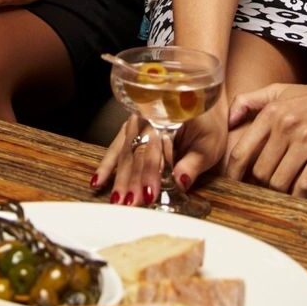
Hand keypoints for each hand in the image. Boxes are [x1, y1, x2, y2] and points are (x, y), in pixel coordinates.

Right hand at [91, 99, 227, 205]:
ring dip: (119, 177)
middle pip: (137, 151)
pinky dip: (106, 165)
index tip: (149, 194)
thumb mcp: (209, 145)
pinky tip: (97, 182)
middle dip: (132, 180)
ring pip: (125, 152)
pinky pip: (115, 148)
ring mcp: (136, 124)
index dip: (151, 172)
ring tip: (116, 200)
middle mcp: (148, 119)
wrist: (201, 101)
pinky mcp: (130, 131)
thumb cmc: (208, 125)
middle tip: (129, 203)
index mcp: (168, 119)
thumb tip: (180, 181)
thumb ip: (193, 163)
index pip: (156, 147)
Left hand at [222, 80, 306, 195]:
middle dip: (261, 185)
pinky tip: (303, 196)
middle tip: (267, 191)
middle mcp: (286, 125)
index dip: (234, 174)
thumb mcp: (280, 91)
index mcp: (271, 113)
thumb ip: (249, 101)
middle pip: (261, 172)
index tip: (234, 187)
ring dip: (281, 193)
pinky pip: (306, 184)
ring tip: (285, 194)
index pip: (242, 152)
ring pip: (281, 181)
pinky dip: (301, 196)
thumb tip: (228, 120)